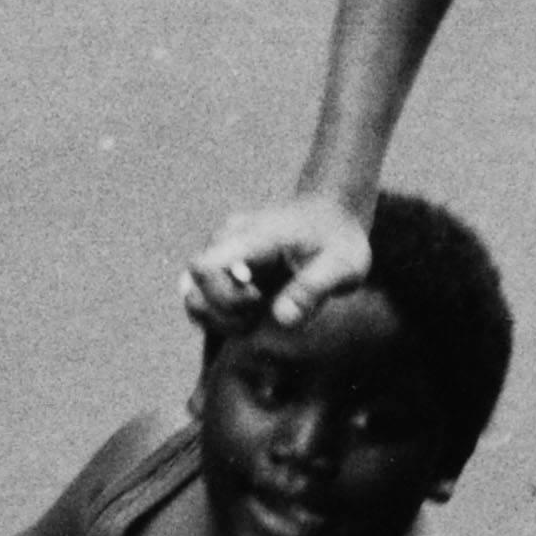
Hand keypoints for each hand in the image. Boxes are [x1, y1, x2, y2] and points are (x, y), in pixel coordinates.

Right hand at [187, 195, 373, 334]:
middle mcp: (226, 242)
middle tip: (263, 310)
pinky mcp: (221, 270)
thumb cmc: (338, 239)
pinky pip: (202, 300)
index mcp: (252, 236)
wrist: (331, 216)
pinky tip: (252, 314)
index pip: (204, 267)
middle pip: (193, 287)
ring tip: (256, 315)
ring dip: (220, 318)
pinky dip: (222, 317)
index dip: (225, 297)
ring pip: (193, 297)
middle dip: (225, 313)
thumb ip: (313, 288)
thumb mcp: (343, 264)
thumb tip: (281, 318)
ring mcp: (220, 255)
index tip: (259, 299)